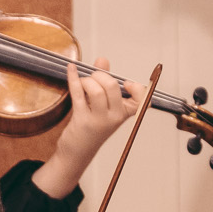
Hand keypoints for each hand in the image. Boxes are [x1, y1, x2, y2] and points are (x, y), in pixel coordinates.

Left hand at [35, 58, 140, 198]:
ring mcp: (99, 120)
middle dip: (99, 75)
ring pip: (95, 90)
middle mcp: (115, 117)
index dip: (136, 87)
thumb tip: (102, 60)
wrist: (78, 151)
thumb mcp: (103, 104)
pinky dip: (73, 78)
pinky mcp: (82, 120)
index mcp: (125, 113)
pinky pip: (78, 93)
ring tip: (83, 84)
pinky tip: (71, 69)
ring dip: (86, 80)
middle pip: (112, 86)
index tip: (125, 83)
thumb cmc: (92, 125)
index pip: (142, 98)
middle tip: (93, 78)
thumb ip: (104, 79)